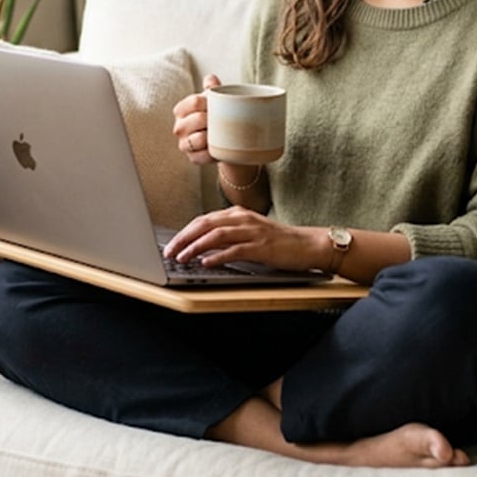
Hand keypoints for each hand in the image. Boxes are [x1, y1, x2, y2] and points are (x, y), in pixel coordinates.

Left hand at [162, 207, 328, 270]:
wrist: (307, 244)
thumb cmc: (279, 241)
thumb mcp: (249, 233)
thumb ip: (228, 236)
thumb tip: (203, 246)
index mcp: (238, 214)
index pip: (203, 220)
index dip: (184, 232)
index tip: (171, 244)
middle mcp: (242, 219)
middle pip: (205, 224)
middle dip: (183, 238)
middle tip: (169, 251)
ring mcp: (252, 232)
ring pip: (216, 235)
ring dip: (195, 247)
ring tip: (182, 257)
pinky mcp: (261, 247)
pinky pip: (235, 250)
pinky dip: (218, 256)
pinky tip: (206, 262)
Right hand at [171, 73, 220, 165]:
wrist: (225, 139)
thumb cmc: (216, 115)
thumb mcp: (216, 100)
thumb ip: (213, 88)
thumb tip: (210, 79)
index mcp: (182, 110)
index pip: (193, 102)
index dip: (207, 102)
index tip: (217, 104)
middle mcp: (179, 127)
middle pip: (194, 120)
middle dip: (210, 119)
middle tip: (222, 119)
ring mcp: (184, 144)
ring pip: (196, 140)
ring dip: (210, 136)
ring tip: (220, 133)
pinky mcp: (193, 158)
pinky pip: (201, 156)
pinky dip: (211, 153)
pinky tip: (219, 147)